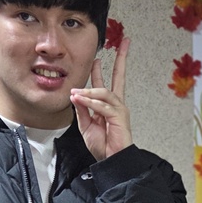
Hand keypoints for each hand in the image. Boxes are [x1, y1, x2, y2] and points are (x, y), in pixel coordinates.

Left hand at [70, 37, 130, 159]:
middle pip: (119, 77)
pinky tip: (81, 100)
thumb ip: (82, 109)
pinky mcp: (119, 116)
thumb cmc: (103, 145)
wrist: (111, 159)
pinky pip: (102, 105)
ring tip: (76, 93)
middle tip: (125, 43)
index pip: (107, 82)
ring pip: (104, 91)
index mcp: (108, 105)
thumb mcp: (86, 124)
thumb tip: (76, 94)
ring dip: (89, 91)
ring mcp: (119, 109)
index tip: (99, 57)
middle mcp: (116, 104)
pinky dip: (91, 102)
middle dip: (122, 59)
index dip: (103, 69)